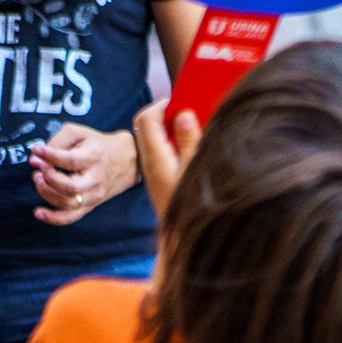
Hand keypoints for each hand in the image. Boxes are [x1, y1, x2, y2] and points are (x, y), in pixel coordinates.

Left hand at [29, 124, 140, 225]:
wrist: (126, 160)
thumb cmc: (96, 144)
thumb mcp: (78, 132)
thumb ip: (56, 141)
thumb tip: (36, 159)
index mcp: (94, 157)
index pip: (71, 160)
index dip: (50, 156)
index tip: (36, 149)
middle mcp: (96, 179)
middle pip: (70, 187)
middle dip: (49, 177)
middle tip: (39, 165)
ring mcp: (94, 195)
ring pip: (68, 203)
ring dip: (47, 193)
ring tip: (38, 179)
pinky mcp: (90, 205)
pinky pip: (71, 217)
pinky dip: (53, 218)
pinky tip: (38, 212)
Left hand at [132, 99, 202, 215]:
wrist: (185, 242)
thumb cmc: (192, 208)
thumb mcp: (195, 170)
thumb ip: (189, 141)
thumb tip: (182, 114)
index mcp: (156, 158)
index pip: (146, 120)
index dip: (161, 105)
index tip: (181, 100)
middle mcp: (150, 164)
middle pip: (148, 128)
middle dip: (166, 115)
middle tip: (189, 111)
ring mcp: (155, 173)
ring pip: (155, 140)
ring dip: (171, 130)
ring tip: (193, 128)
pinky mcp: (161, 180)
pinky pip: (161, 153)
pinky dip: (173, 144)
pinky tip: (191, 149)